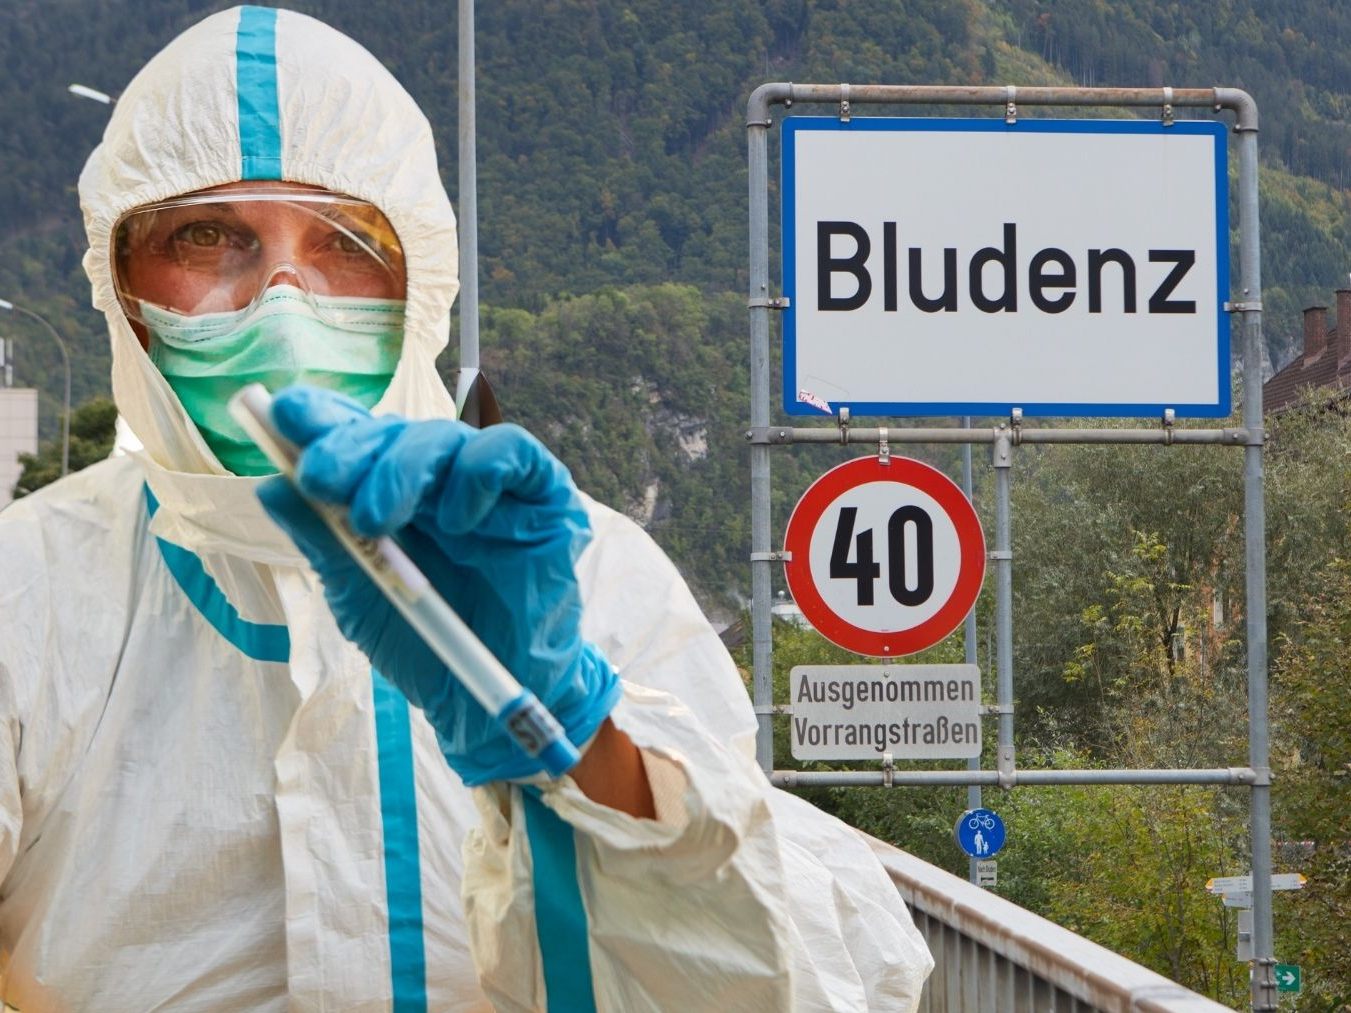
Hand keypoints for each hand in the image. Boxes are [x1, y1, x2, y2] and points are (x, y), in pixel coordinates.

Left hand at [256, 385, 620, 784]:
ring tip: (377, 520)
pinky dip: (477, 473)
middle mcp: (439, 481)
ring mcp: (491, 487)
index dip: (324, 418)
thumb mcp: (360, 596)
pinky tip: (456, 520)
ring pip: (447, 436)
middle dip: (351, 448)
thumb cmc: (425, 646)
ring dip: (403, 467)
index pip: (358, 436)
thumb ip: (323, 541)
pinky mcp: (542, 496)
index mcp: (390, 494)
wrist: (488, 701)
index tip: (284, 415)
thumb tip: (271, 485)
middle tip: (320, 478)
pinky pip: (513, 453)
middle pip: (396, 431)